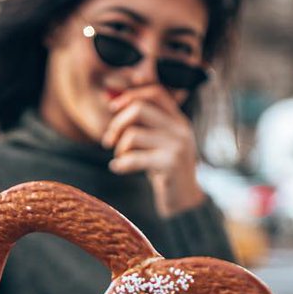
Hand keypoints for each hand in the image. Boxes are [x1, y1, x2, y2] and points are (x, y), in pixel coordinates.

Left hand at [102, 85, 205, 218]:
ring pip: (133, 134)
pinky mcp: (171, 164)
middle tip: (109, 141)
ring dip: (119, 148)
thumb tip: (112, 101)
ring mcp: (178, 146)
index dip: (131, 95)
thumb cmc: (164, 170)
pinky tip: (117, 169)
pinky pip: (134, 158)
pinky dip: (120, 164)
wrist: (183, 201)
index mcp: (178, 120)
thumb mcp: (157, 141)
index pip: (155, 92)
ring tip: (119, 158)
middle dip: (117, 124)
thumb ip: (143, 123)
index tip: (113, 108)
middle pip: (139, 109)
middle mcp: (181, 129)